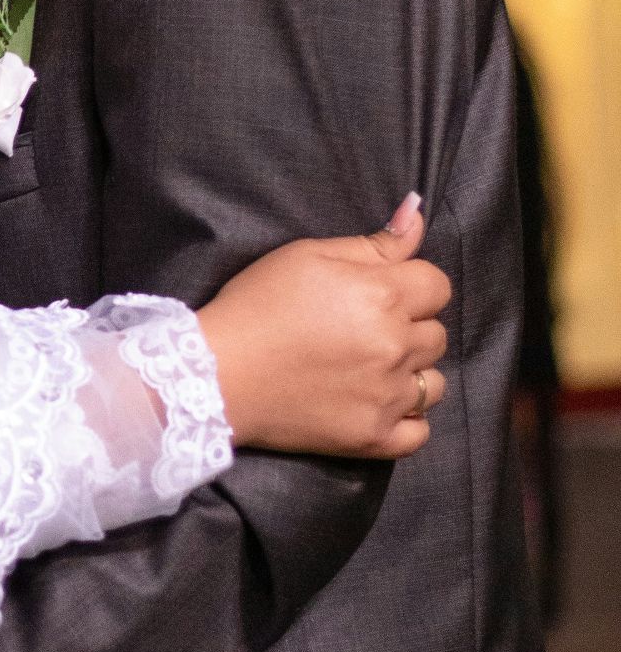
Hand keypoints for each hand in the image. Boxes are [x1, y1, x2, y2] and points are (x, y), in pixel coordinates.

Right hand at [199, 194, 450, 459]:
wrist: (214, 373)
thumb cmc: (255, 306)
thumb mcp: (306, 256)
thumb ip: (372, 242)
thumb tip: (416, 215)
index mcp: (383, 295)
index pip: (437, 286)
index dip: (411, 285)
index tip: (377, 293)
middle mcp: (395, 346)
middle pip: (437, 334)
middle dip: (408, 327)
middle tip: (360, 330)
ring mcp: (387, 396)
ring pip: (433, 383)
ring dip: (410, 373)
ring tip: (368, 369)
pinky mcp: (373, 437)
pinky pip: (420, 433)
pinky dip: (406, 419)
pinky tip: (378, 404)